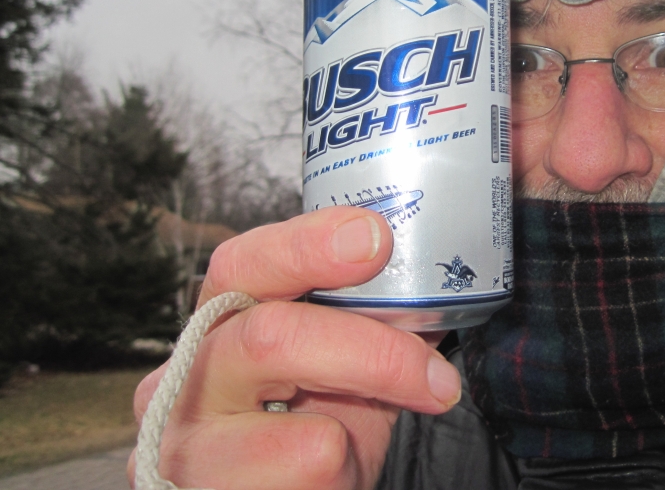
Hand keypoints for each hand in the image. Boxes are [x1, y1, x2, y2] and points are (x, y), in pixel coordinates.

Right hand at [128, 207, 462, 489]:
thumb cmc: (303, 425)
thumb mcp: (338, 363)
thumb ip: (370, 319)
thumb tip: (442, 283)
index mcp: (223, 315)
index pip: (246, 262)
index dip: (309, 244)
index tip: (376, 238)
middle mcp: (190, 371)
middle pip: (273, 337)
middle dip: (375, 354)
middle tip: (437, 378)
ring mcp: (185, 444)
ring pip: (307, 438)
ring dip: (361, 438)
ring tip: (352, 441)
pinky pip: (312, 480)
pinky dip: (342, 480)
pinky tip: (321, 480)